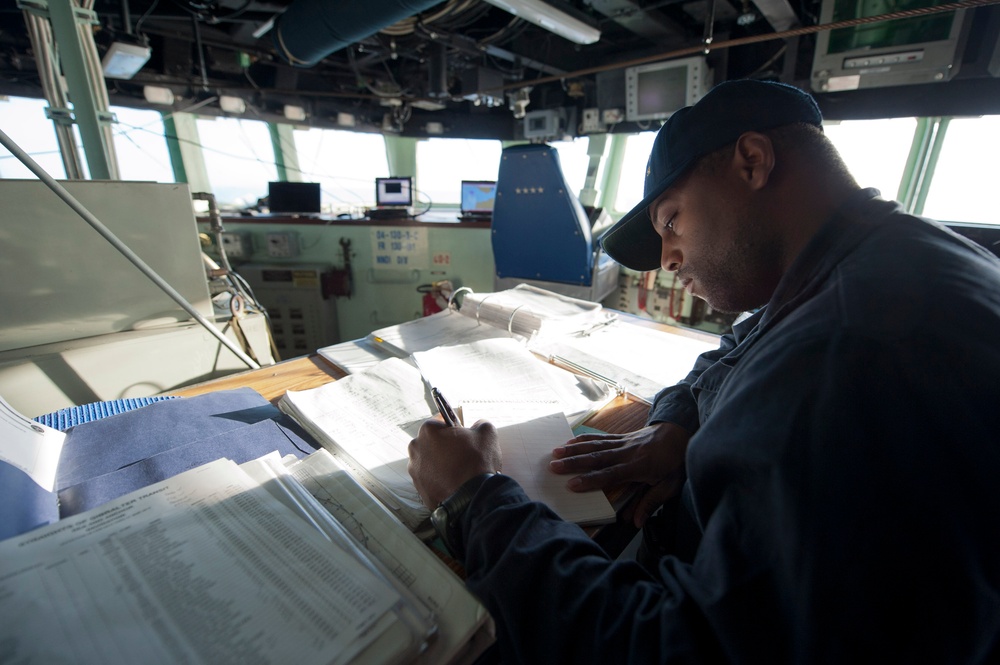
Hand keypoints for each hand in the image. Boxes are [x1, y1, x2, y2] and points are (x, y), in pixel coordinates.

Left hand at [408, 419, 501, 507]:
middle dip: (445, 445)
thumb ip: (480, 424)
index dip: (453, 426)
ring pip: (429, 461)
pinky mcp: (419, 488)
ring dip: (441, 463)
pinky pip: (430, 478)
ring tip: (459, 470)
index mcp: (428, 431)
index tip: (462, 433)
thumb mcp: (487, 433)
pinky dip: (440, 479)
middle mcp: (416, 448)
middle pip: (432, 441)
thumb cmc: (476, 463)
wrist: (472, 498)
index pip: (439, 421)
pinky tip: (454, 482)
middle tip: (462, 453)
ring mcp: (415, 470)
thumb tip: (478, 426)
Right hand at [549, 422, 690, 526]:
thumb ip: (651, 503)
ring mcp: (623, 443)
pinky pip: (600, 438)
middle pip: (597, 457)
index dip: (590, 480)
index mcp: (639, 466)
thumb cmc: (675, 462)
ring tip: (555, 452)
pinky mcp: (621, 437)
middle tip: (553, 466)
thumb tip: (636, 522)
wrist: (680, 433)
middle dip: (574, 462)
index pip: (610, 474)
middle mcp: (627, 452)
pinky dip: (584, 439)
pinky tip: (570, 441)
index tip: (572, 484)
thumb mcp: (670, 486)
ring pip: (595, 446)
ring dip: (574, 449)